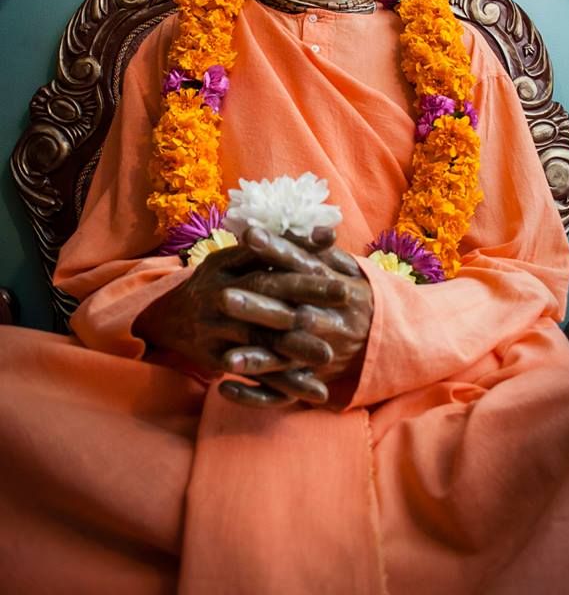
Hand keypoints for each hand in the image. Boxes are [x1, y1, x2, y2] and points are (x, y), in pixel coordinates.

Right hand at [135, 226, 371, 407]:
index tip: (332, 253)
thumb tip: (329, 235)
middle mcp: (216, 292)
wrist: (168, 318)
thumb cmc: (218, 282)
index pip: (263, 253)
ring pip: (258, 336)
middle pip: (264, 289)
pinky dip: (285, 384)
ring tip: (329, 354)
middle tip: (344, 294)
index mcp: (224, 263)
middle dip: (305, 290)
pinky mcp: (216, 359)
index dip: (297, 251)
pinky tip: (315, 391)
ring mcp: (214, 327)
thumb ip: (281, 247)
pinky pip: (255, 373)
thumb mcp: (238, 258)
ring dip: (295, 345)